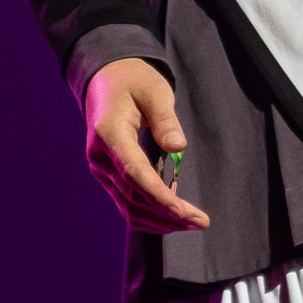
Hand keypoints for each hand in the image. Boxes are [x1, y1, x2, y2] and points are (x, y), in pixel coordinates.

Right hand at [84, 57, 209, 234]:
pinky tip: (173, 217)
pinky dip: (150, 214)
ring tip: (193, 222)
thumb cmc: (133, 81)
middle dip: (168, 214)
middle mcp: (100, 158)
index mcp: (110, 134)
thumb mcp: (154, 90)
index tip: (184, 213)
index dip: (159, 197)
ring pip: (129, 208)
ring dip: (160, 220)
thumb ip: (165, 119)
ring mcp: (101, 169)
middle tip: (202, 222)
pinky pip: (126, 203)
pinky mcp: (107, 176)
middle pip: (134, 198)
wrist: (106, 80)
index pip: (135, 174)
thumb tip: (179, 147)